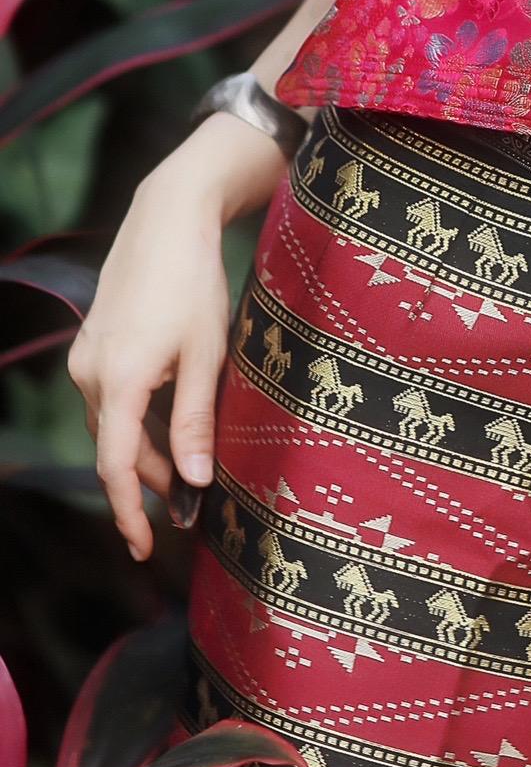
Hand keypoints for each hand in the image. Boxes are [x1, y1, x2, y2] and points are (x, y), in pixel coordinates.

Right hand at [66, 158, 236, 561]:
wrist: (167, 218)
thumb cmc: (194, 283)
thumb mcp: (206, 354)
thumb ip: (196, 420)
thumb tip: (198, 481)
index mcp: (118, 381)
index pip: (115, 466)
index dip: (130, 512)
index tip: (145, 547)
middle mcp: (91, 373)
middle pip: (115, 449)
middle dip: (148, 483)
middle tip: (188, 509)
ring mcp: (87, 357)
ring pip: (112, 425)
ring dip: (143, 451)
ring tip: (185, 472)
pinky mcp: (94, 343)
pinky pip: (110, 399)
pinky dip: (136, 421)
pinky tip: (167, 424)